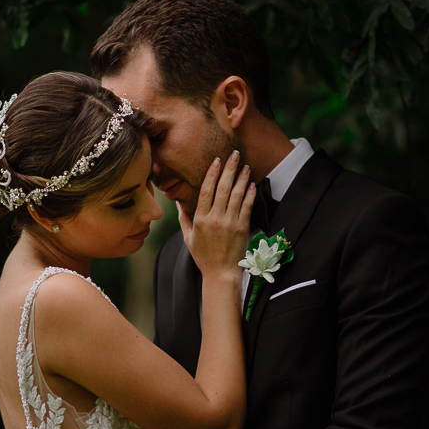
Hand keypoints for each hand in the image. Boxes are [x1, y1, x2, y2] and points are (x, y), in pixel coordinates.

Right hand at [180, 150, 254, 280]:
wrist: (221, 274)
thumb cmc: (204, 256)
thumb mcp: (188, 238)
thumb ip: (183, 219)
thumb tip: (177, 203)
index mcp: (200, 219)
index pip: (206, 190)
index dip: (212, 173)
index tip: (216, 160)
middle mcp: (215, 219)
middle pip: (222, 188)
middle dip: (229, 168)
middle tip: (234, 154)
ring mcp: (229, 223)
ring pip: (236, 194)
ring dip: (241, 178)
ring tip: (245, 166)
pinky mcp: (242, 228)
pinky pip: (247, 206)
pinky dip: (249, 194)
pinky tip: (251, 184)